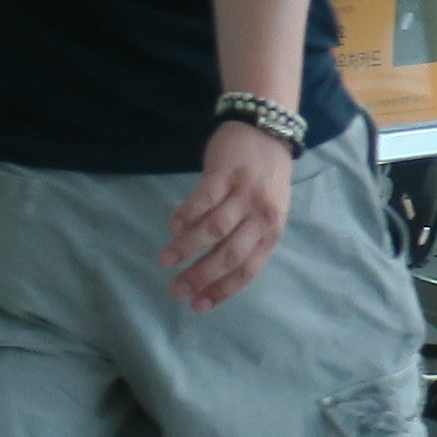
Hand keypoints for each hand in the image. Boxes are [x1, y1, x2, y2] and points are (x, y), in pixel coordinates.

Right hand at [164, 119, 297, 312]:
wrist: (267, 130)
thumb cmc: (265, 177)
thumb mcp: (267, 210)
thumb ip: (248, 236)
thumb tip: (215, 269)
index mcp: (272, 231)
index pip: (247, 270)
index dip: (221, 290)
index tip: (197, 306)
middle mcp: (261, 216)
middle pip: (229, 255)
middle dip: (200, 276)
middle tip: (176, 289)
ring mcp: (243, 194)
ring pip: (213, 229)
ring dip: (186, 248)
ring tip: (165, 260)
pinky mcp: (225, 173)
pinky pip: (204, 199)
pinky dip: (186, 215)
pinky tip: (172, 227)